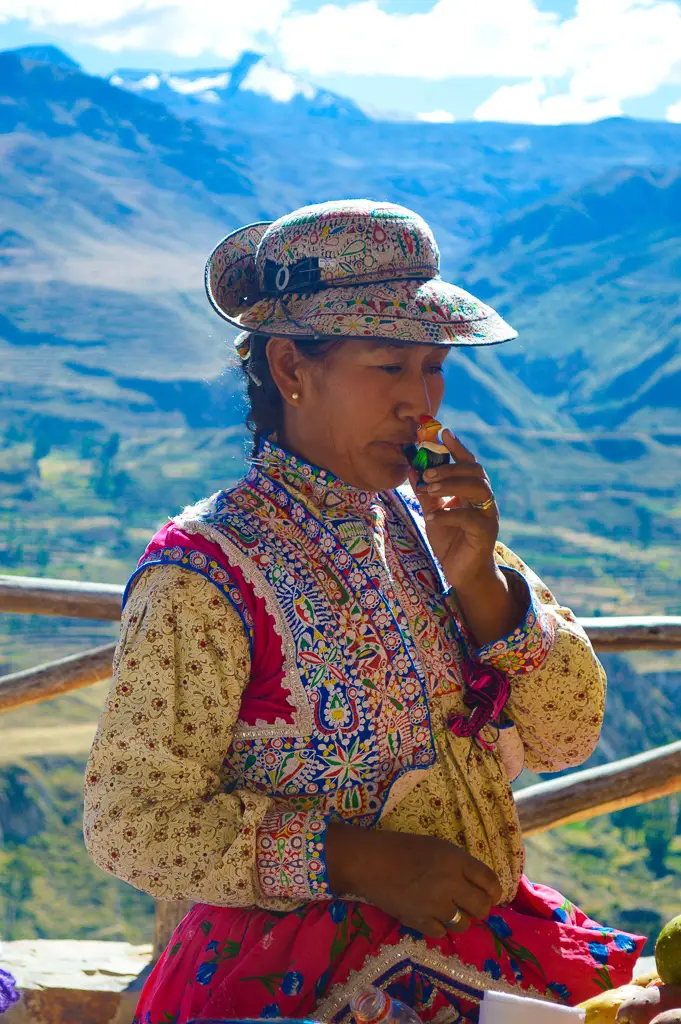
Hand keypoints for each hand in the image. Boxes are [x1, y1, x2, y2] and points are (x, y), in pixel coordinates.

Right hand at [326, 822, 501, 937]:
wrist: (367, 861)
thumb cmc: (400, 847)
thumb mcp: (435, 846)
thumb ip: (457, 864)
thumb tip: (476, 884)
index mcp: (455, 859)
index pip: (490, 881)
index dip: (494, 891)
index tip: (490, 894)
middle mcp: (450, 883)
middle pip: (482, 907)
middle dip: (480, 908)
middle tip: (470, 905)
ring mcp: (435, 905)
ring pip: (463, 924)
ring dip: (459, 918)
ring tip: (446, 909)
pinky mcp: (419, 921)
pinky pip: (441, 933)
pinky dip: (438, 926)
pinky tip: (429, 915)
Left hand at [409, 430, 498, 593]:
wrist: (463, 573)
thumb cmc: (450, 541)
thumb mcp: (433, 512)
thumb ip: (426, 492)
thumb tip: (411, 469)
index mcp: (472, 493)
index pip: (469, 463)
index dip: (458, 447)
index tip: (443, 433)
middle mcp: (484, 501)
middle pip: (475, 472)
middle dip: (450, 468)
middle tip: (427, 472)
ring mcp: (488, 516)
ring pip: (478, 489)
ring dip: (452, 484)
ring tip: (429, 489)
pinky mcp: (485, 534)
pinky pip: (469, 518)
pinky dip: (448, 514)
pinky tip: (431, 517)